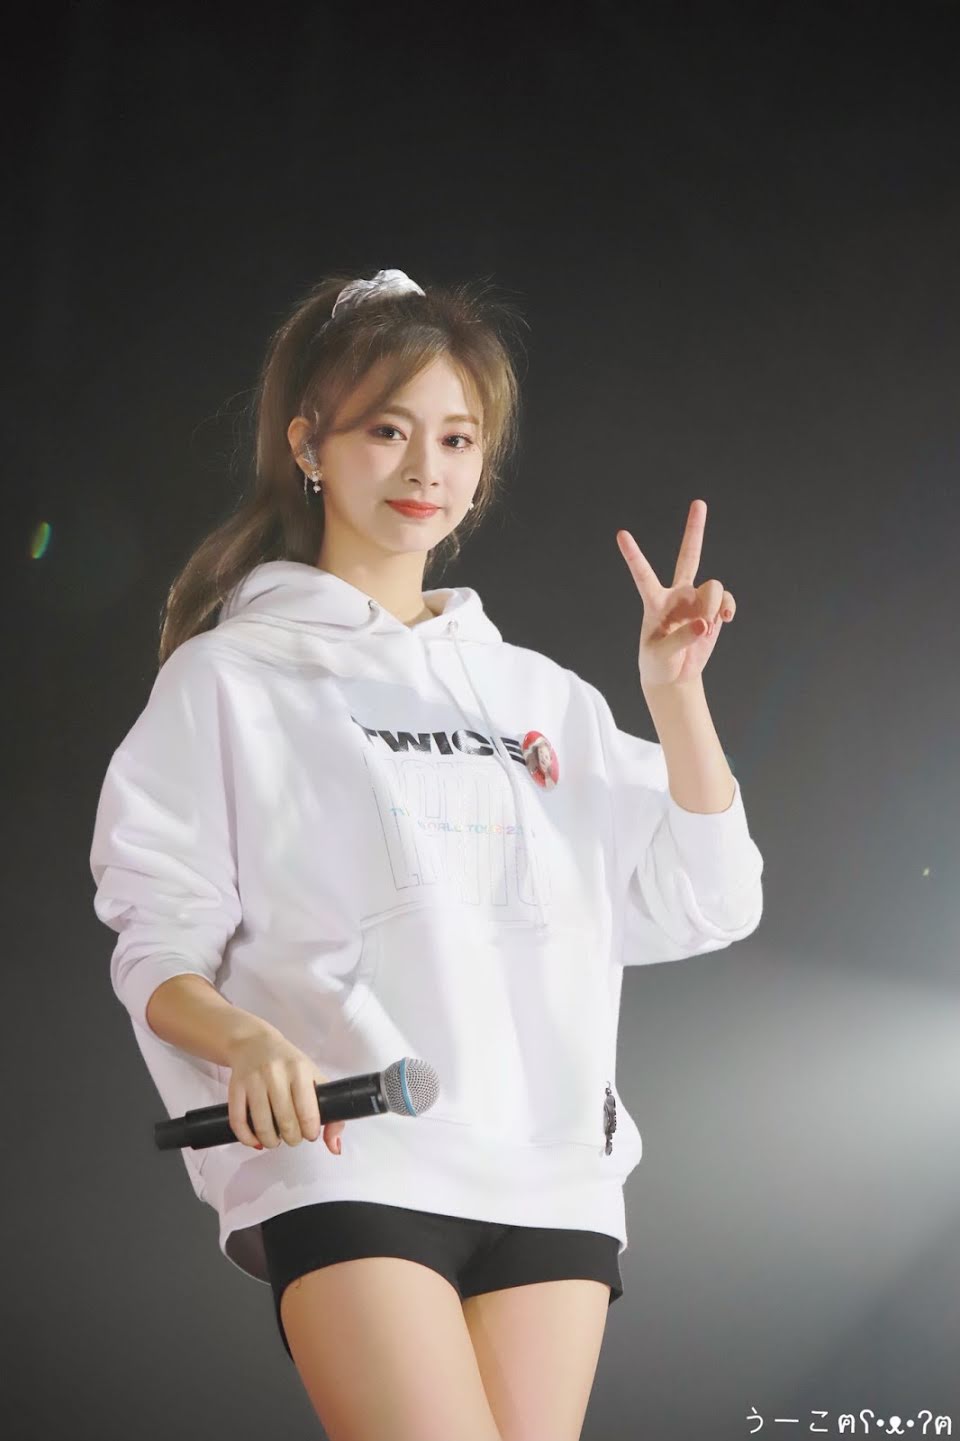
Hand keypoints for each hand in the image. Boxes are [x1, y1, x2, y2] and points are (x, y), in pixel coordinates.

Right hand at [224, 1026, 346, 1155]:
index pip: (307, 1113)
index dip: (310, 1132)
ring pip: (262, 1126)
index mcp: (299, 1070)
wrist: (253, 1043)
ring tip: (276, 1139)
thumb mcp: (313, 1077)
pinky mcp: (235, 1088)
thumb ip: (330, 1111)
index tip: (310, 1133)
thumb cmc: (288, 1063)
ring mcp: (253, 1080)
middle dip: (292, 1138)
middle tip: (293, 1136)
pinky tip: (256, 1140)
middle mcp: (275, 1074)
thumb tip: (335, 1147)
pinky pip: (238, 1122)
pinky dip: (247, 1138)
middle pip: (285, 1122)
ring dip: (271, 1141)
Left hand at [616, 499, 735, 691]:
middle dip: (695, 530)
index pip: (643, 574)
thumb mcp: (661, 656)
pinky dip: (727, 608)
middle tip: (700, 503)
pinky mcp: (712, 611)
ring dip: (713, 606)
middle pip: (689, 555)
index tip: (620, 534)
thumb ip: (680, 639)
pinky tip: (724, 620)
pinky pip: (725, 600)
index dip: (633, 555)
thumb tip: (704, 623)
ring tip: (706, 626)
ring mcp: (696, 600)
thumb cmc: (658, 664)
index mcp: (654, 602)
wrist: (674, 675)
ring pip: (713, 587)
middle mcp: (677, 594)